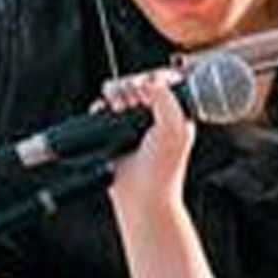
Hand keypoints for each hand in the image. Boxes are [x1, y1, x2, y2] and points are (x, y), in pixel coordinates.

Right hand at [102, 70, 197, 210]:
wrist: (142, 198)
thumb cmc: (163, 170)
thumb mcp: (174, 128)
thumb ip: (165, 98)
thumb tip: (148, 82)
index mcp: (176, 113)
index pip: (164, 81)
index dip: (150, 79)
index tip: (143, 88)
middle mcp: (157, 117)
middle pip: (139, 84)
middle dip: (129, 86)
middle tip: (128, 102)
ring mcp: (135, 125)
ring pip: (121, 94)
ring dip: (115, 94)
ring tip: (116, 107)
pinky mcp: (115, 134)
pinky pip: (104, 110)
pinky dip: (100, 108)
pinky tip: (103, 112)